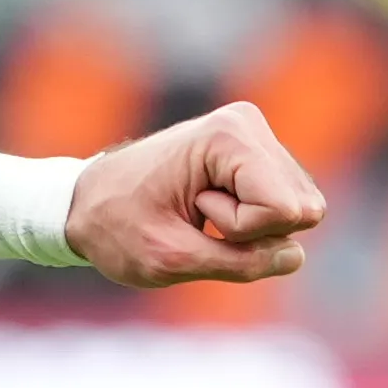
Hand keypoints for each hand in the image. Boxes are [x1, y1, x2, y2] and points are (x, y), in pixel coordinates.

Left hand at [70, 102, 324, 288]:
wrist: (85, 200)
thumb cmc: (116, 227)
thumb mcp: (170, 259)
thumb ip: (240, 263)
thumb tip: (295, 257)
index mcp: (228, 136)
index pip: (285, 210)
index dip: (243, 231)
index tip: (194, 212)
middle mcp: (248, 124)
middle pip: (302, 209)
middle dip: (252, 229)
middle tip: (195, 214)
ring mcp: (255, 136)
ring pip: (300, 209)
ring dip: (251, 226)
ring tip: (197, 209)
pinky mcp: (258, 154)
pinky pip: (288, 207)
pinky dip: (252, 220)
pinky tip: (209, 206)